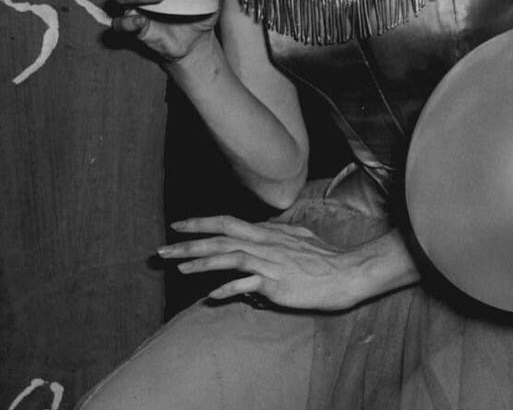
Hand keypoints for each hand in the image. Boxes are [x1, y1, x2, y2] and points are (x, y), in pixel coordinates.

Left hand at [158, 215, 369, 311]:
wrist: (345, 273)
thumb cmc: (323, 258)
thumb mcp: (297, 238)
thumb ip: (275, 236)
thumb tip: (261, 232)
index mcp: (269, 233)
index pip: (229, 222)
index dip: (202, 223)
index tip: (179, 226)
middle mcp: (266, 243)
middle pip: (222, 237)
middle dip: (190, 242)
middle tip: (162, 249)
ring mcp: (270, 262)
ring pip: (230, 257)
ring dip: (202, 263)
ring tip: (179, 269)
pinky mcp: (276, 282)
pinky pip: (247, 283)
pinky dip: (227, 288)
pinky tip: (211, 296)